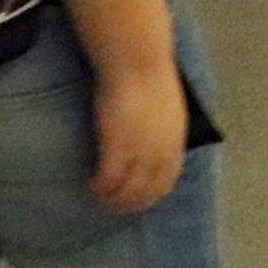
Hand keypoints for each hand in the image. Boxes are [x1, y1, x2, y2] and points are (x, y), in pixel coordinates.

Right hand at [89, 60, 189, 214]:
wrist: (138, 63)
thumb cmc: (151, 77)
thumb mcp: (168, 109)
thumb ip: (163, 130)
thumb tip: (153, 140)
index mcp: (175, 144)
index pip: (166, 182)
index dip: (151, 196)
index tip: (138, 200)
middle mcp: (160, 154)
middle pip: (145, 192)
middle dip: (129, 203)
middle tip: (113, 205)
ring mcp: (140, 153)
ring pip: (125, 189)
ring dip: (111, 197)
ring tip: (99, 193)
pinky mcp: (117, 147)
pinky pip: (108, 178)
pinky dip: (99, 185)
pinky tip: (91, 183)